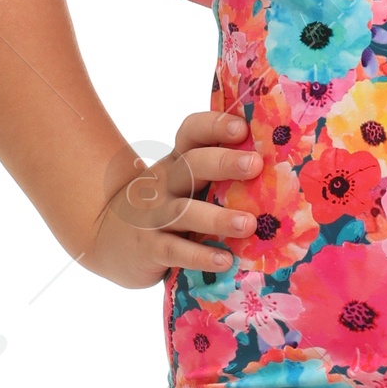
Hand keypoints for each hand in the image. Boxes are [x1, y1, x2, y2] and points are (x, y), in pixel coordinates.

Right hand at [82, 111, 261, 289]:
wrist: (106, 237)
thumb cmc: (163, 208)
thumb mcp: (181, 184)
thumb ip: (215, 176)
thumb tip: (279, 170)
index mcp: (177, 162)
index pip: (191, 134)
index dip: (214, 126)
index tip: (241, 127)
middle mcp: (164, 183)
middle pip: (191, 165)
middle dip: (223, 162)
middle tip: (255, 164)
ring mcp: (154, 216)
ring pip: (184, 211)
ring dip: (218, 217)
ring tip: (248, 224)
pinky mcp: (150, 248)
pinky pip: (175, 251)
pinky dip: (200, 256)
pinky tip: (225, 260)